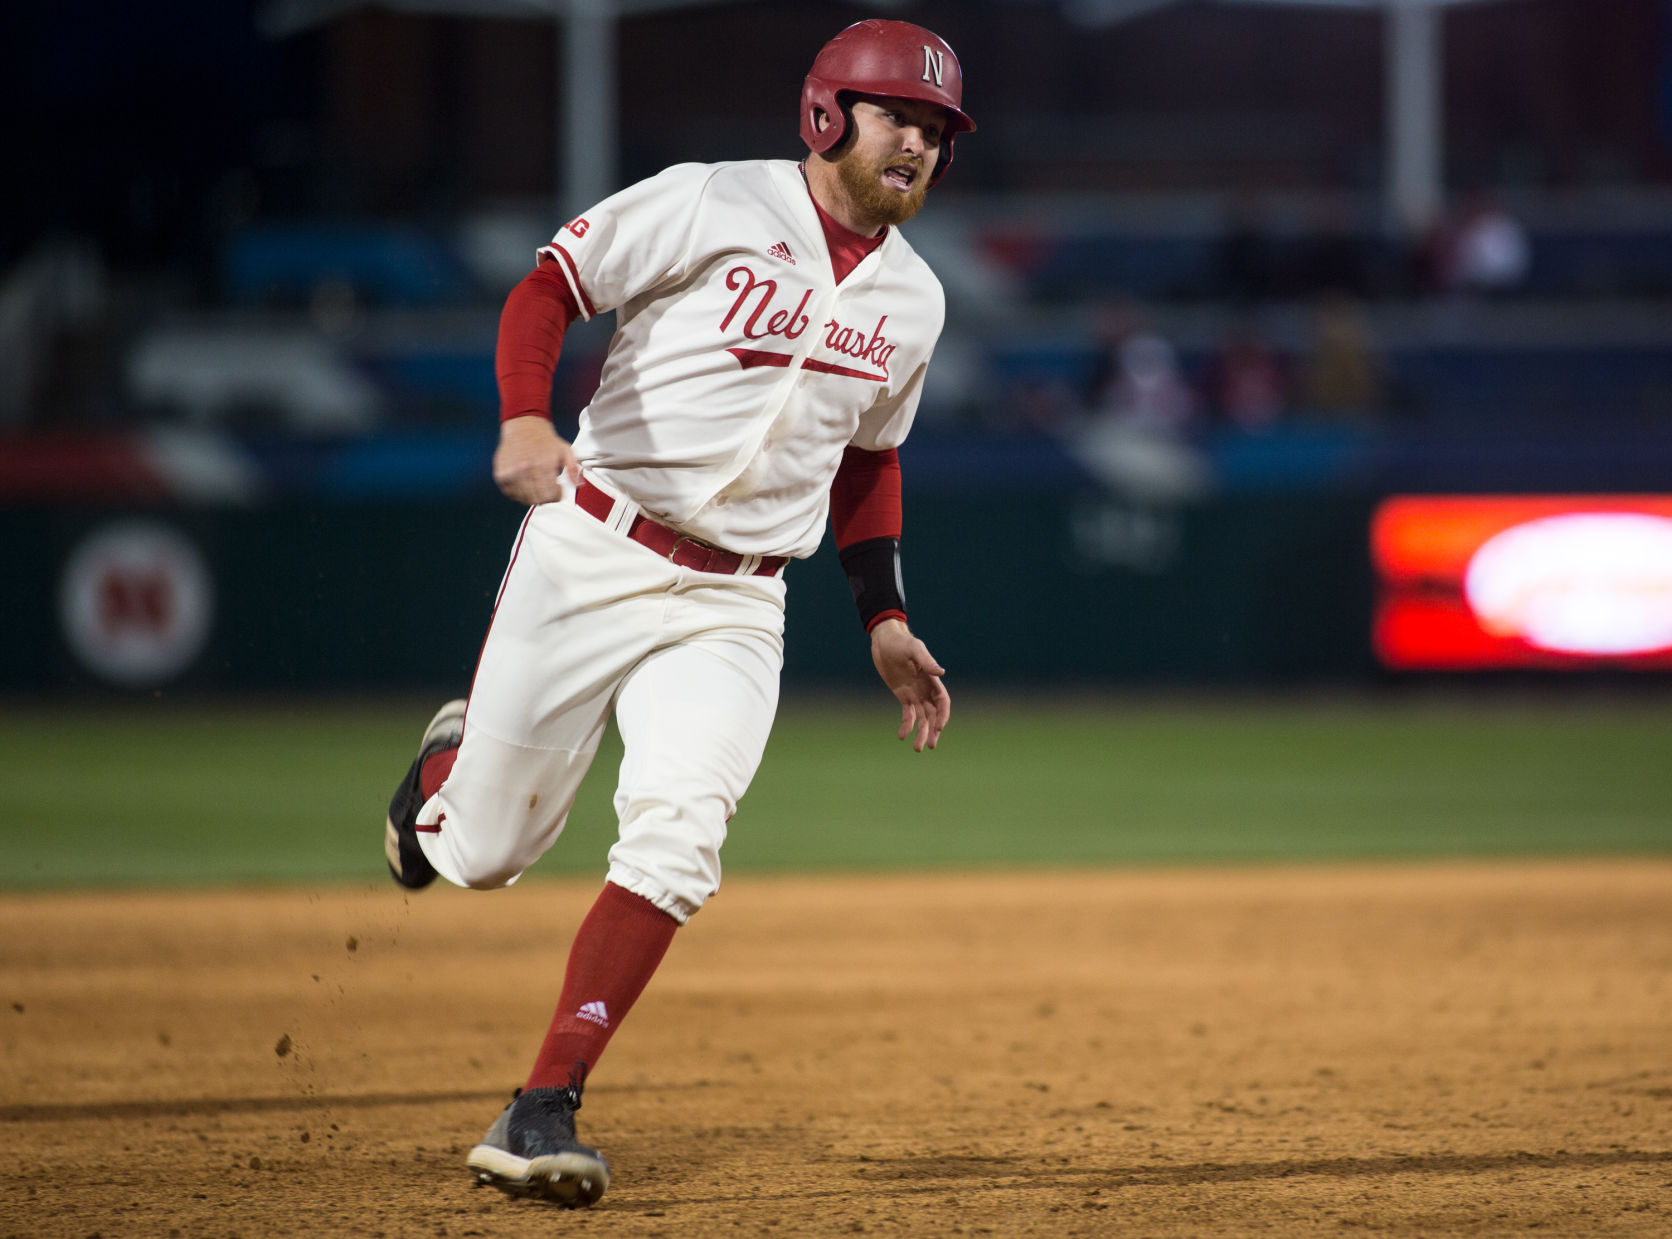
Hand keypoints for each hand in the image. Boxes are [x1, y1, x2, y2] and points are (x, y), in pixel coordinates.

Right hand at [493, 415, 579, 504]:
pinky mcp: (501, 474)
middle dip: (546, 497)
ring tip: (536, 484)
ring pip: (524, 499)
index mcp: (543, 464)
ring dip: (532, 496)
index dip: (557, 496)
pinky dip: (518, 493)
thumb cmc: (545, 439)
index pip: (551, 495)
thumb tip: (579, 485)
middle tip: (548, 489)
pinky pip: (510, 494)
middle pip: (538, 499)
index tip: (558, 490)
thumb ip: (573, 468)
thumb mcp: (565, 449)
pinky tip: (524, 483)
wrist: (523, 424)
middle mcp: (525, 469)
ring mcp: (511, 472)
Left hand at [869, 618, 949, 752]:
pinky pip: (907, 714)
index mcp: (932, 680)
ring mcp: (915, 694)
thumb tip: (941, 673)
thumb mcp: (914, 649)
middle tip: (930, 746)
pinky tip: (902, 736)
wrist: (885, 641)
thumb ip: (927, 661)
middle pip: (933, 714)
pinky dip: (906, 725)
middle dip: (933, 730)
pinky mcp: (903, 696)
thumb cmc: (901, 642)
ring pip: (922, 718)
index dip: (943, 715)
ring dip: (921, 733)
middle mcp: (926, 689)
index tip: (939, 728)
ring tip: (917, 749)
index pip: (942, 701)